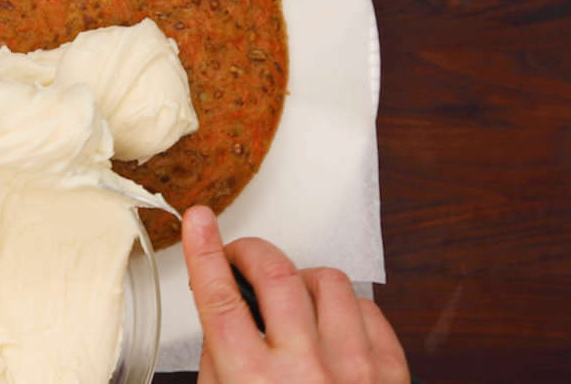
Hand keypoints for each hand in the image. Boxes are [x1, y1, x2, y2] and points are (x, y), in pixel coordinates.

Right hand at [182, 206, 409, 383]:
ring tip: (291, 301)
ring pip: (326, 280)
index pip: (219, 297)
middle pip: (273, 273)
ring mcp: (352, 370)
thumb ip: (222, 361)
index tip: (198, 221)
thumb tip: (225, 307)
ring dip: (300, 280)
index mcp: (250, 381)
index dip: (204, 249)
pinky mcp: (391, 374)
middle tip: (241, 253)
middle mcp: (302, 371)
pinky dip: (344, 307)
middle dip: (251, 249)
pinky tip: (331, 325)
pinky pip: (368, 308)